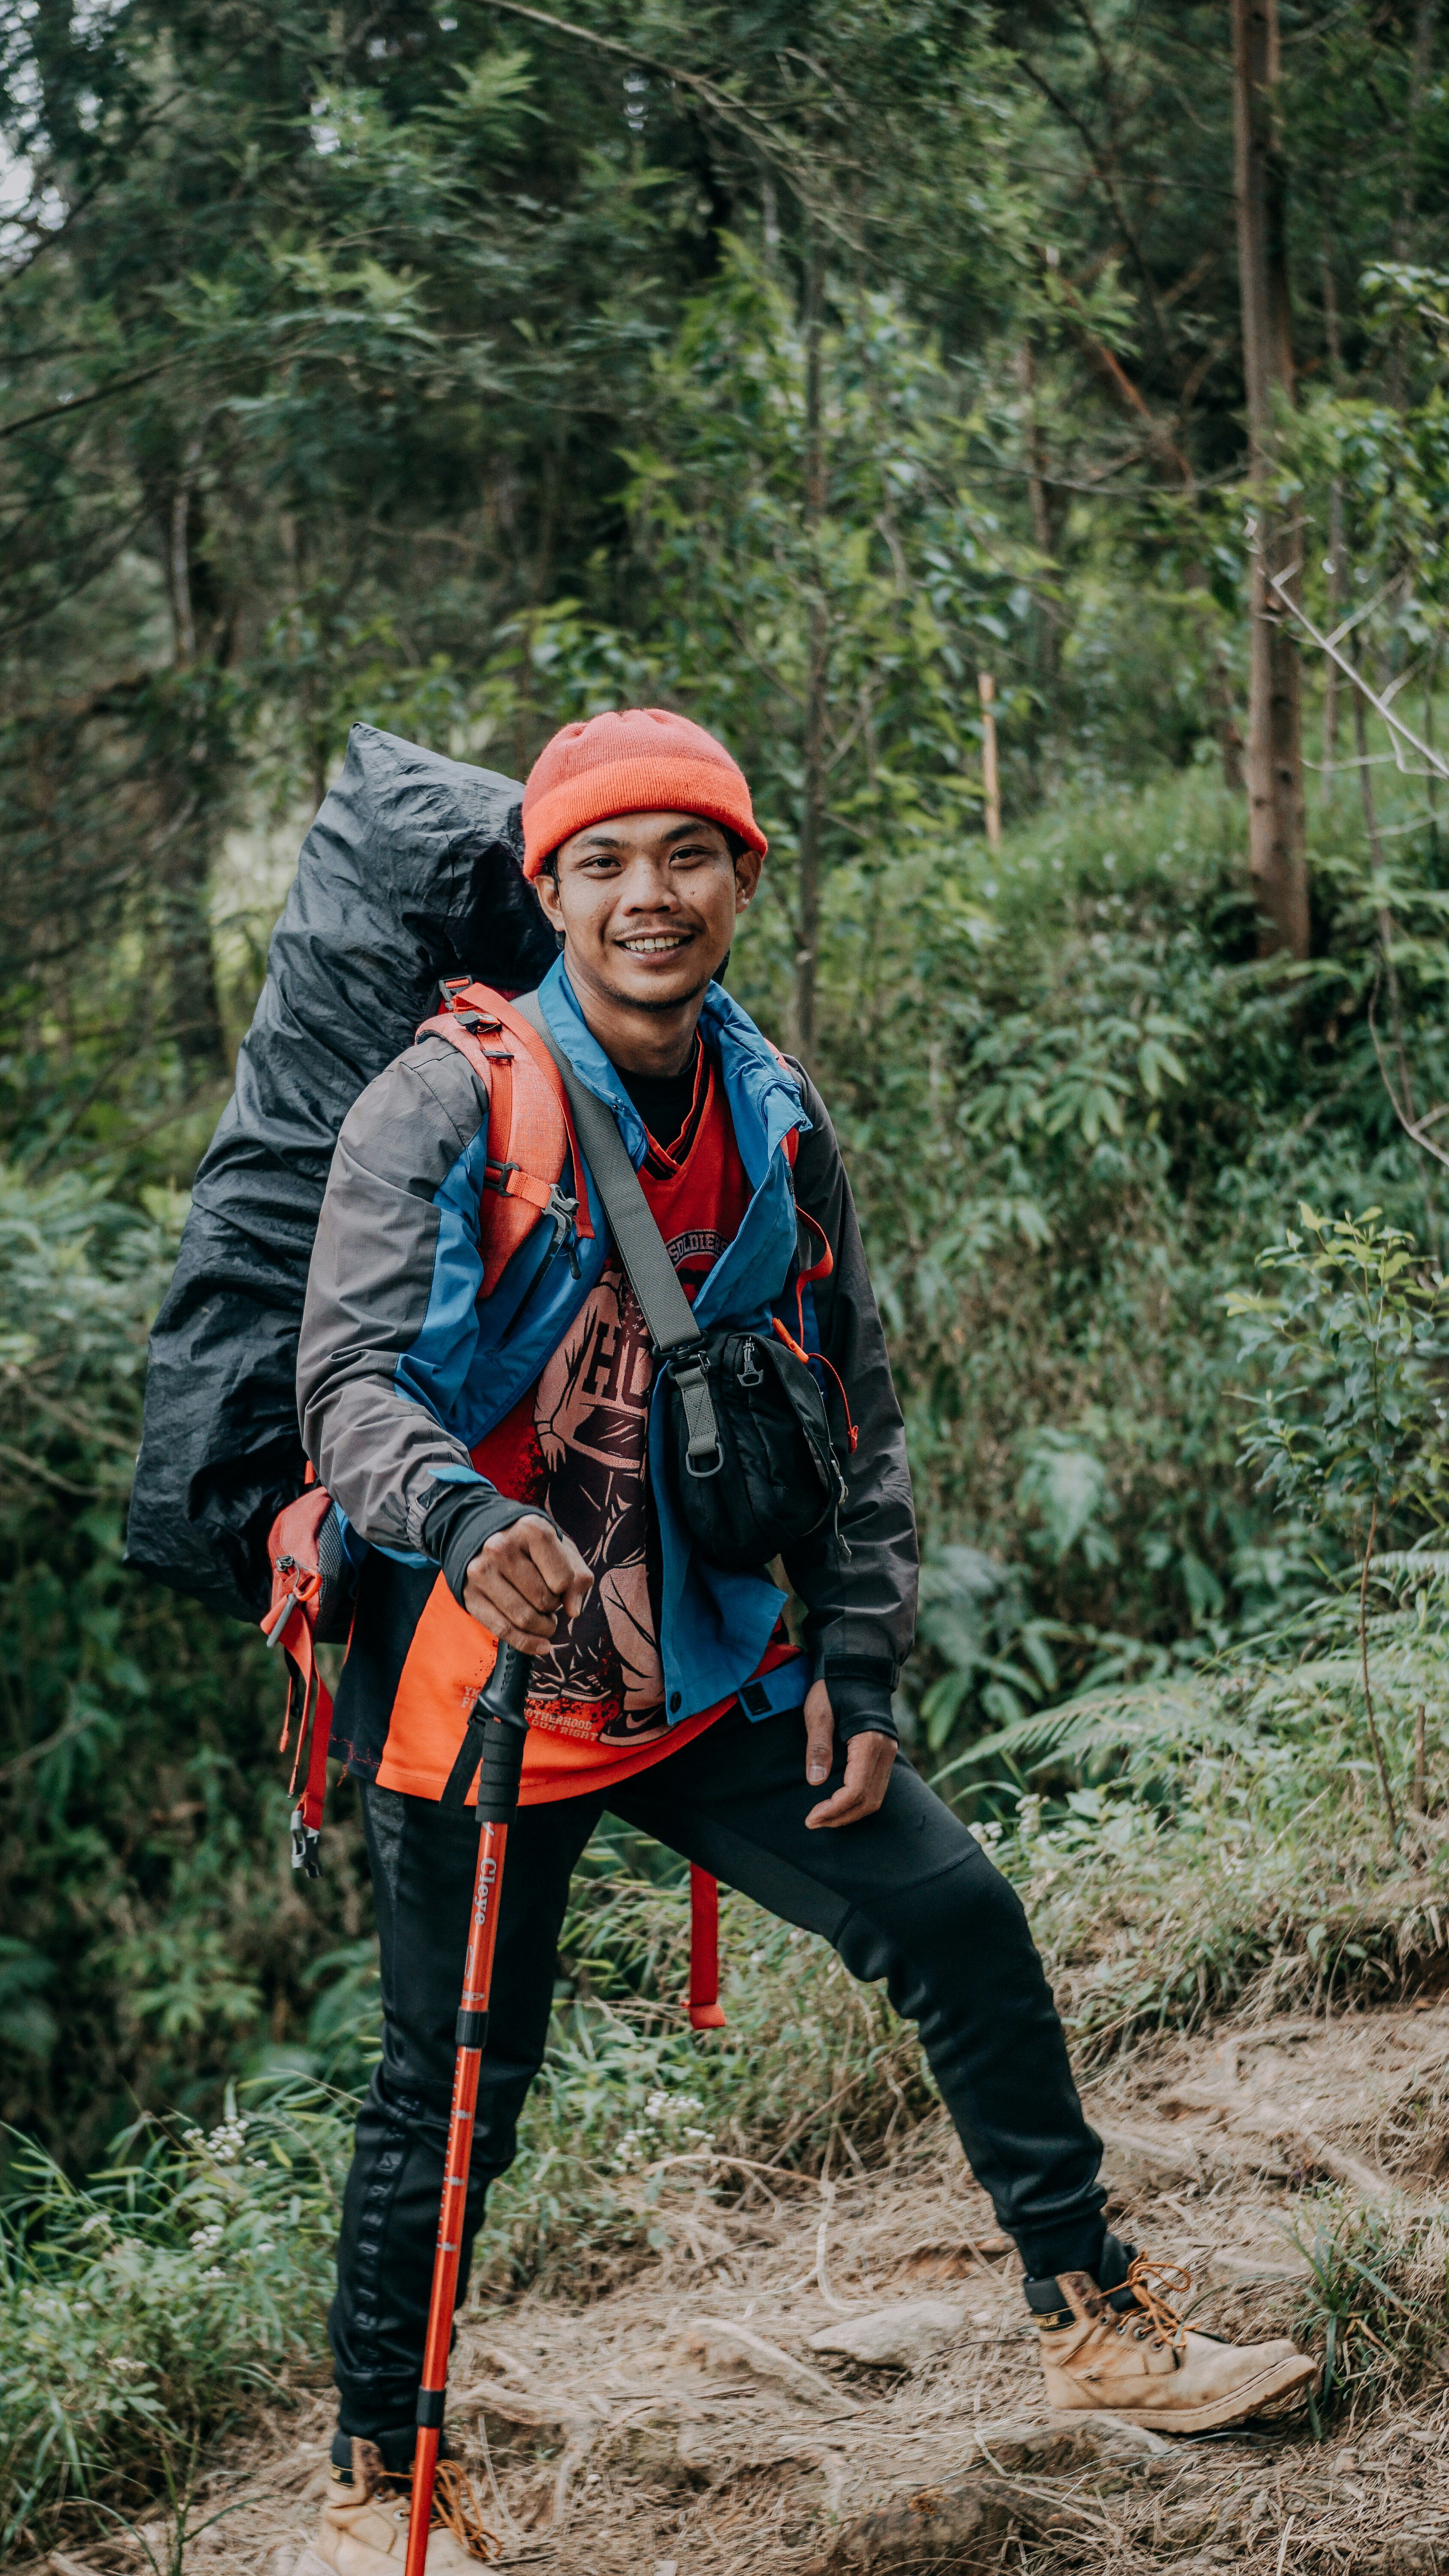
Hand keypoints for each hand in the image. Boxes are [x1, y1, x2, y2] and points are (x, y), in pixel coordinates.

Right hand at [463, 1515, 591, 1652]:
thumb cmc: (531, 1546)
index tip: (561, 1586)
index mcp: (530, 1529)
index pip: (563, 1579)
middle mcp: (501, 1547)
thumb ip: (578, 1576)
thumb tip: (574, 1611)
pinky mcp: (470, 1594)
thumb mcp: (561, 1549)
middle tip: (550, 1602)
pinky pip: (503, 1630)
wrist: (483, 1536)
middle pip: (543, 1599)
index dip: (567, 1590)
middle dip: (553, 1608)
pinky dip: (527, 1644)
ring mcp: (481, 1571)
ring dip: (543, 1627)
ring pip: (523, 1618)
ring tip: (545, 1620)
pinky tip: (541, 1646)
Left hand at [803, 1678, 895, 1828]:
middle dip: (841, 1817)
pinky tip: (839, 1804)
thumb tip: (815, 1781)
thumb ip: (818, 1747)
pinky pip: (876, 1787)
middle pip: (868, 1800)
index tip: (812, 1817)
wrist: (858, 1667)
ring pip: (875, 1797)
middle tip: (814, 1822)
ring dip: (850, 1813)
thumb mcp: (818, 1713)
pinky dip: (858, 1802)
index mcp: (869, 1742)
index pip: (856, 1789)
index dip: (834, 1809)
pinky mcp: (884, 1753)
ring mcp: (888, 1753)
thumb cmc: (835, 1687)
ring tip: (824, 1818)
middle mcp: (885, 1751)